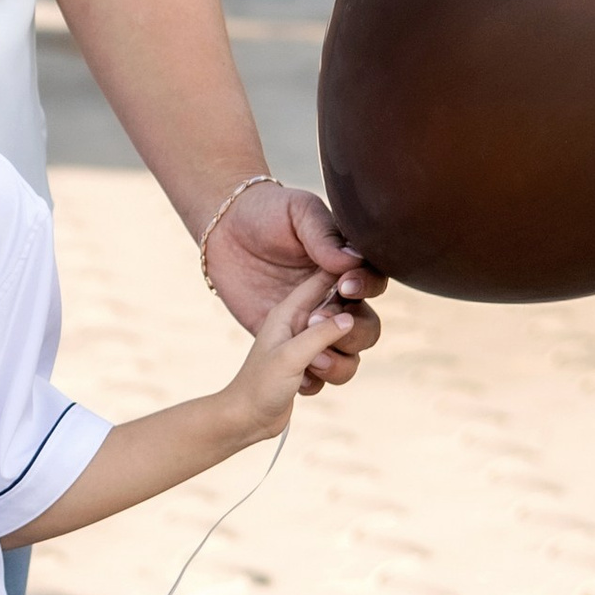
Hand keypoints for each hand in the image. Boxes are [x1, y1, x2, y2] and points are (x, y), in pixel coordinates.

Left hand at [202, 178, 382, 387]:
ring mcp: (312, 325)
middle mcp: (334, 299)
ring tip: (314, 360)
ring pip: (349, 356)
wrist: (222, 235)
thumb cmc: (264, 215)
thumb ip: (324, 237)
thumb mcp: (297, 213)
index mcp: (343, 268)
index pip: (372, 286)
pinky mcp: (291, 346)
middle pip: (366, 327)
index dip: (365, 290)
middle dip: (352, 332)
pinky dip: (313, 380)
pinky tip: (298, 377)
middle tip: (317, 321)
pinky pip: (316, 375)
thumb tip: (352, 262)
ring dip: (340, 363)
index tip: (344, 287)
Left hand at [229, 272, 363, 436]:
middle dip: (345, 338)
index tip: (355, 290)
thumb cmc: (260, 384)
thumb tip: (350, 318)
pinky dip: (324, 380)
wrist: (246, 420)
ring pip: (348, 349)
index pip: (325, 280)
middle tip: (320, 354)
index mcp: (292, 310)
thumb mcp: (290, 356)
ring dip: (334, 365)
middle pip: (349, 317)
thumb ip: (321, 334)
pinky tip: (300, 386)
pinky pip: (340, 368)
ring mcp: (310, 346)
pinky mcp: (316, 367)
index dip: (346, 280)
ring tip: (308, 371)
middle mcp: (303, 324)